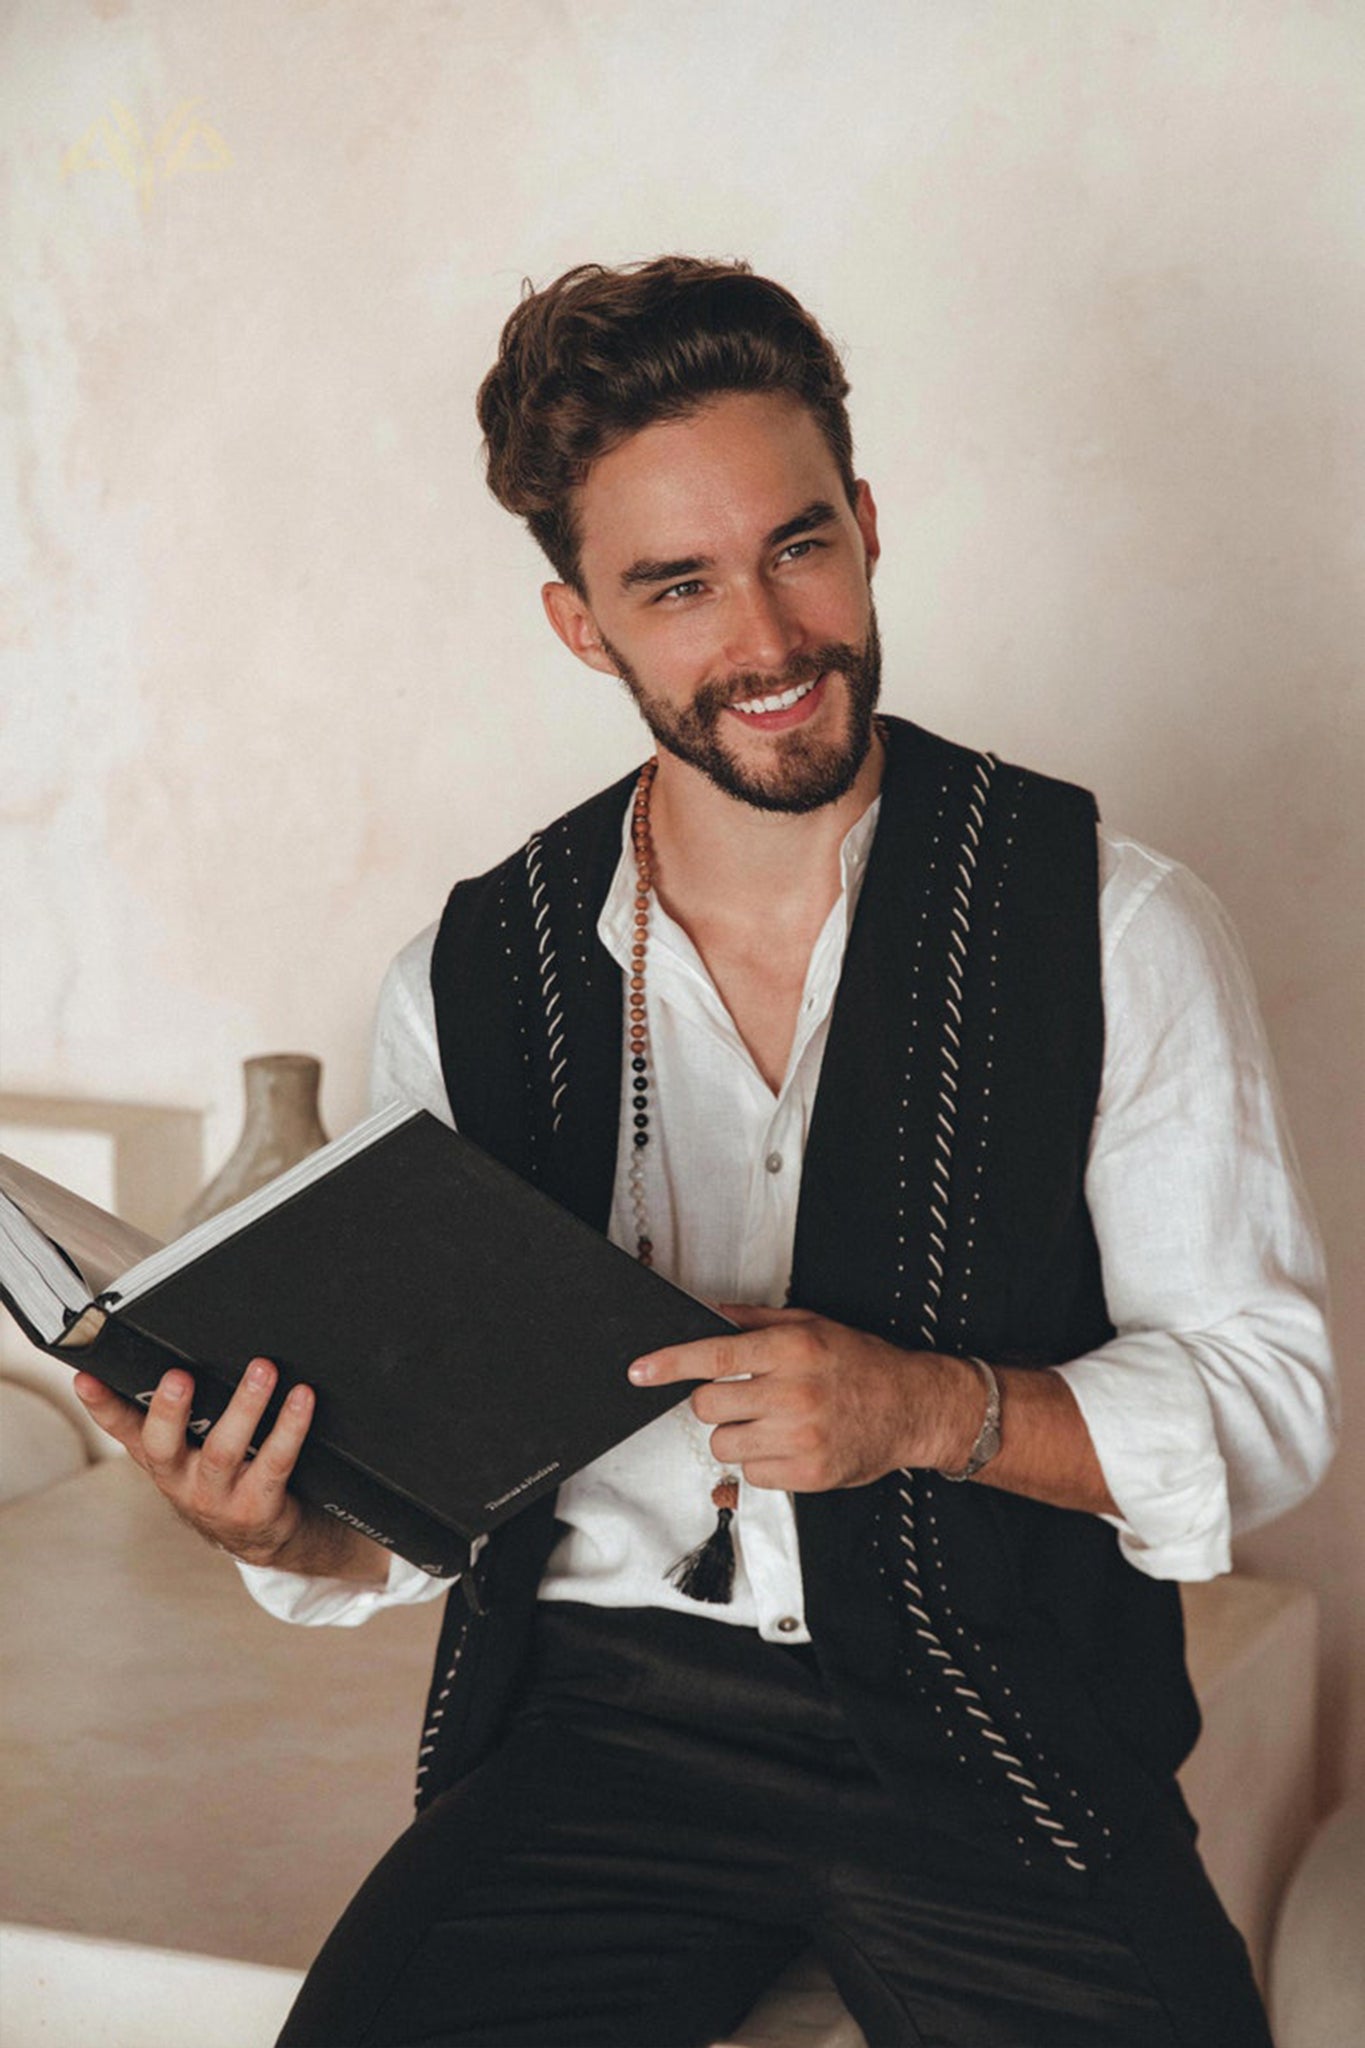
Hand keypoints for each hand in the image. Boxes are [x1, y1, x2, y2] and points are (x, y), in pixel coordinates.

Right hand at [73, 1360, 385, 1579]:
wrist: (260, 1531)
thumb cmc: (223, 1472)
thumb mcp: (190, 1446)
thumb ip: (178, 1407)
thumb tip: (175, 1341)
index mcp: (159, 1456)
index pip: (121, 1428)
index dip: (100, 1405)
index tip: (86, 1377)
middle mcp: (180, 1478)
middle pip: (165, 1445)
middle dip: (169, 1411)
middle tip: (178, 1376)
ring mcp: (217, 1496)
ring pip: (225, 1451)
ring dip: (244, 1406)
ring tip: (262, 1370)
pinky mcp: (256, 1506)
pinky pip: (276, 1462)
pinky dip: (291, 1427)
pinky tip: (302, 1397)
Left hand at [628, 1304, 976, 1491]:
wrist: (914, 1408)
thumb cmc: (862, 1364)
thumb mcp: (813, 1325)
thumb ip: (757, 1320)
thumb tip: (709, 1312)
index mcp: (792, 1350)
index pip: (715, 1356)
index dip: (670, 1363)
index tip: (640, 1371)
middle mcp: (794, 1393)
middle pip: (708, 1407)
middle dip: (714, 1404)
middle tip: (742, 1399)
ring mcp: (801, 1438)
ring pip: (724, 1445)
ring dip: (736, 1436)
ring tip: (770, 1423)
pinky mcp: (808, 1474)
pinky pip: (751, 1476)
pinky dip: (761, 1463)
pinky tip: (788, 1445)